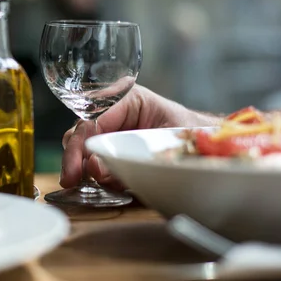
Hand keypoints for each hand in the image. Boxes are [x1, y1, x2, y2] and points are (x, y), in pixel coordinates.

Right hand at [59, 85, 221, 188]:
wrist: (207, 142)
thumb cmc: (192, 133)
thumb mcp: (163, 142)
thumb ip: (130, 154)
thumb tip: (95, 168)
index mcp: (127, 97)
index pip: (91, 120)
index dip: (78, 147)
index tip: (74, 173)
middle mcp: (115, 109)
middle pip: (81, 132)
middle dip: (75, 159)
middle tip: (73, 182)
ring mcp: (112, 127)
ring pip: (83, 145)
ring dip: (83, 167)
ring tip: (91, 183)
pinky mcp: (114, 143)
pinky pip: (94, 157)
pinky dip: (93, 172)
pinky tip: (99, 182)